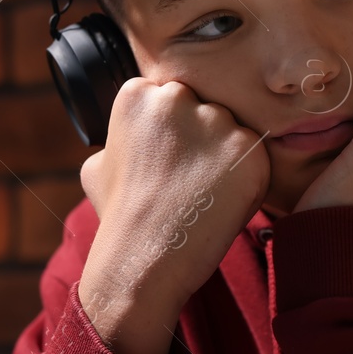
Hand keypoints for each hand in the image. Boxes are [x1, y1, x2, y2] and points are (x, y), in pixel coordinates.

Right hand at [75, 77, 269, 353]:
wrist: (142, 259)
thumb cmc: (119, 217)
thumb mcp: (97, 166)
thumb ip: (120, 137)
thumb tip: (131, 137)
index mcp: (137, 94)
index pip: (171, 98)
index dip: (173, 134)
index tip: (167, 163)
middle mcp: (176, 97)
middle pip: (204, 108)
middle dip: (202, 138)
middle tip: (188, 180)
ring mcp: (214, 121)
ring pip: (231, 130)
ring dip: (225, 158)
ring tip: (203, 195)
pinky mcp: (246, 148)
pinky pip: (254, 156)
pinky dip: (245, 179)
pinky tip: (221, 202)